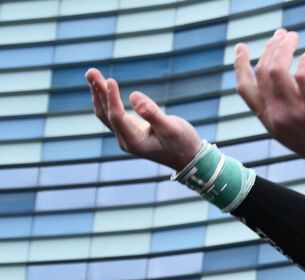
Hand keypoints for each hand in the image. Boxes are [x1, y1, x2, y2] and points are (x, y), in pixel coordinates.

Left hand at [85, 69, 199, 169]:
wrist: (189, 158)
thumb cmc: (183, 143)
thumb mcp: (172, 128)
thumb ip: (152, 113)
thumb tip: (133, 95)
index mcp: (134, 142)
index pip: (117, 117)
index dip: (112, 98)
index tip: (110, 80)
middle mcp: (126, 140)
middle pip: (105, 113)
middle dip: (98, 91)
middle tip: (91, 71)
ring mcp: (126, 136)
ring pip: (106, 113)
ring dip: (99, 93)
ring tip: (92, 73)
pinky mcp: (130, 130)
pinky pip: (112, 114)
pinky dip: (106, 98)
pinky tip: (102, 86)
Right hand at [234, 29, 304, 188]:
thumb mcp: (295, 133)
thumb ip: (283, 112)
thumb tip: (284, 83)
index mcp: (270, 123)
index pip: (245, 90)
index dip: (240, 66)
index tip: (242, 48)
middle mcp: (278, 117)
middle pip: (262, 72)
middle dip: (269, 48)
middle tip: (281, 35)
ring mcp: (296, 113)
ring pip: (277, 67)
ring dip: (285, 46)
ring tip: (294, 36)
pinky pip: (304, 71)